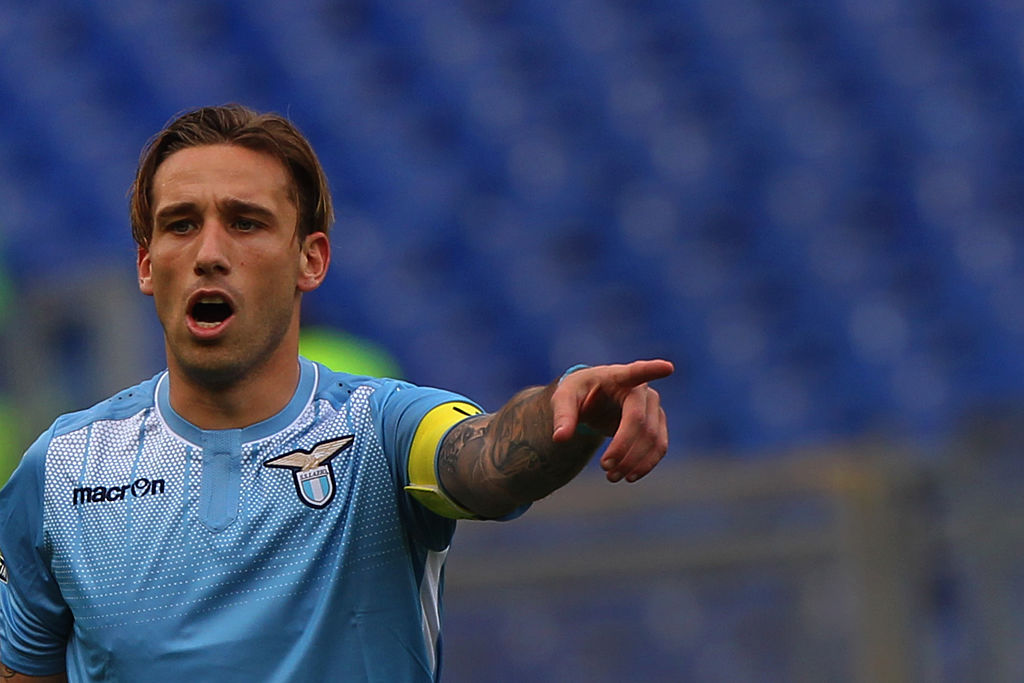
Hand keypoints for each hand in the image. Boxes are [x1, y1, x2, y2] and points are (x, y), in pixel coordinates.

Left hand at [551, 359, 673, 482]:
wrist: (593, 398)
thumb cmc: (579, 393)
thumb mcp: (564, 398)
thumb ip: (562, 415)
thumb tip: (560, 438)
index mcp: (618, 376)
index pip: (637, 372)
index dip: (652, 370)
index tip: (667, 368)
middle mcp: (642, 390)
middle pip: (640, 423)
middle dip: (624, 448)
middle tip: (604, 468)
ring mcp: (653, 407)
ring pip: (653, 438)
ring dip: (636, 461)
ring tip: (613, 477)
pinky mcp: (657, 424)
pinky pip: (659, 446)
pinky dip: (646, 464)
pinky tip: (629, 476)